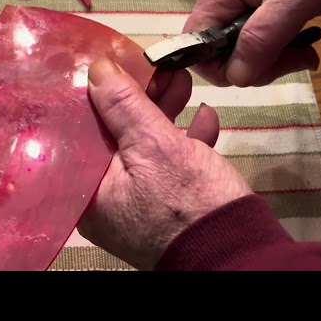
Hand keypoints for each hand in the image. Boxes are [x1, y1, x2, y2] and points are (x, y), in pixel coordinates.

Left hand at [77, 57, 253, 269]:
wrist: (241, 254)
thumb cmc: (190, 202)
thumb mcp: (156, 145)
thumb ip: (123, 105)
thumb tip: (97, 68)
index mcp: (86, 190)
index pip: (79, 130)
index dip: (96, 93)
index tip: (113, 66)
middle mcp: (103, 200)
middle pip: (112, 136)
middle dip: (138, 100)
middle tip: (155, 69)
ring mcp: (133, 204)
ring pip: (142, 147)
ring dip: (164, 114)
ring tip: (183, 82)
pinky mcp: (162, 206)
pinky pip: (164, 167)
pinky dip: (182, 143)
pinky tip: (205, 118)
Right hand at [183, 0, 320, 86]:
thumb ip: (263, 37)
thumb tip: (237, 76)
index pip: (197, 46)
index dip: (222, 67)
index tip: (260, 68)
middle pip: (218, 53)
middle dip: (256, 65)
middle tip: (294, 58)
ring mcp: (234, 1)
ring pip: (237, 50)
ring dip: (270, 59)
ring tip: (303, 50)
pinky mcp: (250, 5)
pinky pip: (251, 39)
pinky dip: (274, 49)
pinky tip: (298, 43)